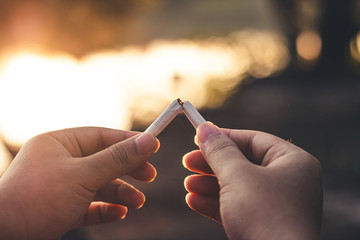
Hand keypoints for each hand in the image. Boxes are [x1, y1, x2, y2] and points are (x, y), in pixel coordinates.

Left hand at [0, 127, 158, 239]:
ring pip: (99, 185)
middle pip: (103, 160)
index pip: (101, 136)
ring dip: (120, 192)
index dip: (128, 141)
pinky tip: (120, 212)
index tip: (153, 146)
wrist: (5, 238)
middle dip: (127, 170)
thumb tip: (150, 141)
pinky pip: (90, 205)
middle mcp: (60, 162)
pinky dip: (106, 208)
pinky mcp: (61, 209)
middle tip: (150, 176)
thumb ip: (118, 158)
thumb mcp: (83, 175)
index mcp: (60, 144)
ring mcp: (61, 187)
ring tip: (138, 202)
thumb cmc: (37, 199)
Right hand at [183, 122, 321, 239]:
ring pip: (237, 187)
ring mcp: (276, 205)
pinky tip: (193, 201)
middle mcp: (287, 181)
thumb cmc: (265, 216)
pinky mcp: (264, 225)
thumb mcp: (238, 176)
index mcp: (292, 162)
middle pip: (243, 163)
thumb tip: (205, 128)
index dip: (224, 136)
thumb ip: (220, 151)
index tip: (199, 136)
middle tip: (187, 161)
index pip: (254, 139)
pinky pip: (237, 207)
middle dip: (212, 164)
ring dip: (209, 185)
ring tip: (188, 184)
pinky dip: (215, 203)